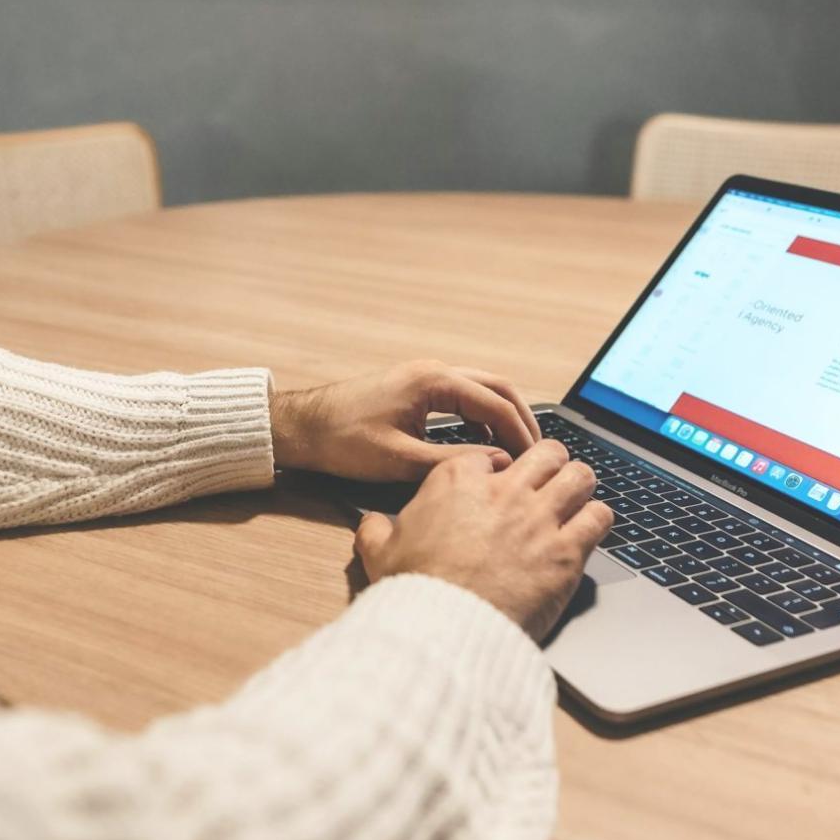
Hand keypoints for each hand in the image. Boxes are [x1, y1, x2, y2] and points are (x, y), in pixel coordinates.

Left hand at [271, 360, 542, 481]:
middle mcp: (433, 372)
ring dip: (501, 418)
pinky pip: (462, 399)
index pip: (496, 403)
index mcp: (433, 381)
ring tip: (515, 453)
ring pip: (480, 391)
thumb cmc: (342, 441)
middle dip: (520, 419)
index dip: (520, 433)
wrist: (301, 428)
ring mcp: (424, 378)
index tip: (535, 460)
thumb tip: (495, 467)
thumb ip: (452, 462)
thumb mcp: (399, 460)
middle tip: (538, 453)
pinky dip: (480, 420)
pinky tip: (482, 447)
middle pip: (496, 388)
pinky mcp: (416, 390)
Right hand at [354, 440, 613, 641]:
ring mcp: (540, 518)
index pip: (491, 455)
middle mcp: (505, 490)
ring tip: (575, 500)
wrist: (444, 630)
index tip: (500, 486)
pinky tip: (589, 530)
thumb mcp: (379, 553)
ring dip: (579, 486)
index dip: (498, 470)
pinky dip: (597, 520)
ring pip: (580, 474)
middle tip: (548, 483)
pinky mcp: (566, 551)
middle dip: (550, 464)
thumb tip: (372, 523)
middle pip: (546, 452)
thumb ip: (376, 529)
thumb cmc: (413, 590)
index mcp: (458, 480)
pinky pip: (600, 516)